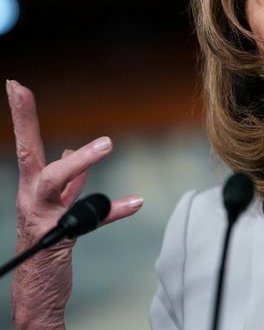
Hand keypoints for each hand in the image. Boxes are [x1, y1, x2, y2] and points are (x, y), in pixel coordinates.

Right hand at [7, 80, 143, 328]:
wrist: (38, 288)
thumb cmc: (47, 244)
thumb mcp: (56, 205)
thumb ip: (67, 180)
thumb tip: (71, 153)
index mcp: (32, 187)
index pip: (27, 145)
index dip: (23, 115)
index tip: (17, 85)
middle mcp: (31, 198)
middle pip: (28, 154)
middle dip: (25, 121)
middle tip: (21, 90)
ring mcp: (41, 218)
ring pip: (54, 183)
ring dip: (79, 163)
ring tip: (106, 144)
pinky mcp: (56, 240)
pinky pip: (89, 221)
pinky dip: (114, 210)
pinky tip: (135, 202)